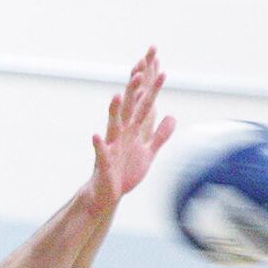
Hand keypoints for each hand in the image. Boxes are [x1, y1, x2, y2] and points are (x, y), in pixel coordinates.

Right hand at [88, 47, 175, 205]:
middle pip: (128, 110)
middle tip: (139, 74)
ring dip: (114, 111)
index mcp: (132, 131)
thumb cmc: (124, 171)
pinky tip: (96, 135)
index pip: (144, 107)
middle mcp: (120, 135)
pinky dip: (99, 145)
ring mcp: (111, 147)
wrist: (106, 194)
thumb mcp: (147, 153)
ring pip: (113, 126)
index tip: (163, 73)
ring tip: (116, 95)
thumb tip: (172, 117)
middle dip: (133, 93)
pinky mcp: (103, 163)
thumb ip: (160, 135)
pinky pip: (100, 153)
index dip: (153, 92)